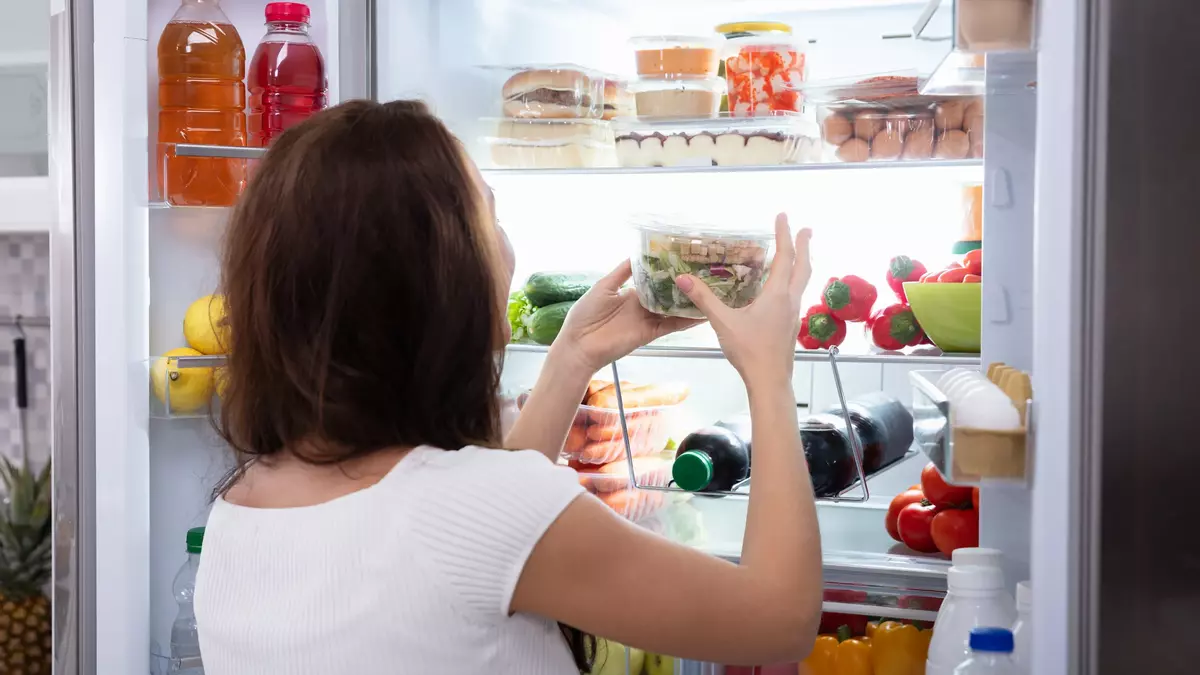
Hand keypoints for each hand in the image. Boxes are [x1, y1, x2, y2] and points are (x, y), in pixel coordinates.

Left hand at [552, 260, 701, 373]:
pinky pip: (671, 325)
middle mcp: (642, 305)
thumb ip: (622, 272)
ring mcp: (647, 319)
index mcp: (631, 293)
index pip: (655, 280)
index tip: (685, 260)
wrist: (579, 345)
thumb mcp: (604, 286)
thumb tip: (637, 253)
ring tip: (711, 291)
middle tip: (705, 273)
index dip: (668, 272)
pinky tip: (702, 313)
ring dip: (689, 303)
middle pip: (667, 294)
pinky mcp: (650, 333)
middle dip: (683, 286)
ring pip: (673, 309)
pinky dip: (686, 321)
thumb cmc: (585, 314)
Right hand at [675, 214, 811, 389]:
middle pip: (803, 267)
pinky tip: (783, 290)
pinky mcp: (791, 327)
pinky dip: (794, 282)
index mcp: (777, 295)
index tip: (784, 216)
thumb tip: (683, 278)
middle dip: (804, 246)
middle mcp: (790, 301)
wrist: (770, 380)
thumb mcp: (723, 322)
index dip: (784, 235)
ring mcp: (793, 314)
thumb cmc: (750, 350)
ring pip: (802, 282)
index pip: (784, 257)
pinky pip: (796, 296)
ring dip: (802, 264)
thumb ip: (704, 299)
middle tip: (806, 229)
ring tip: (798, 255)